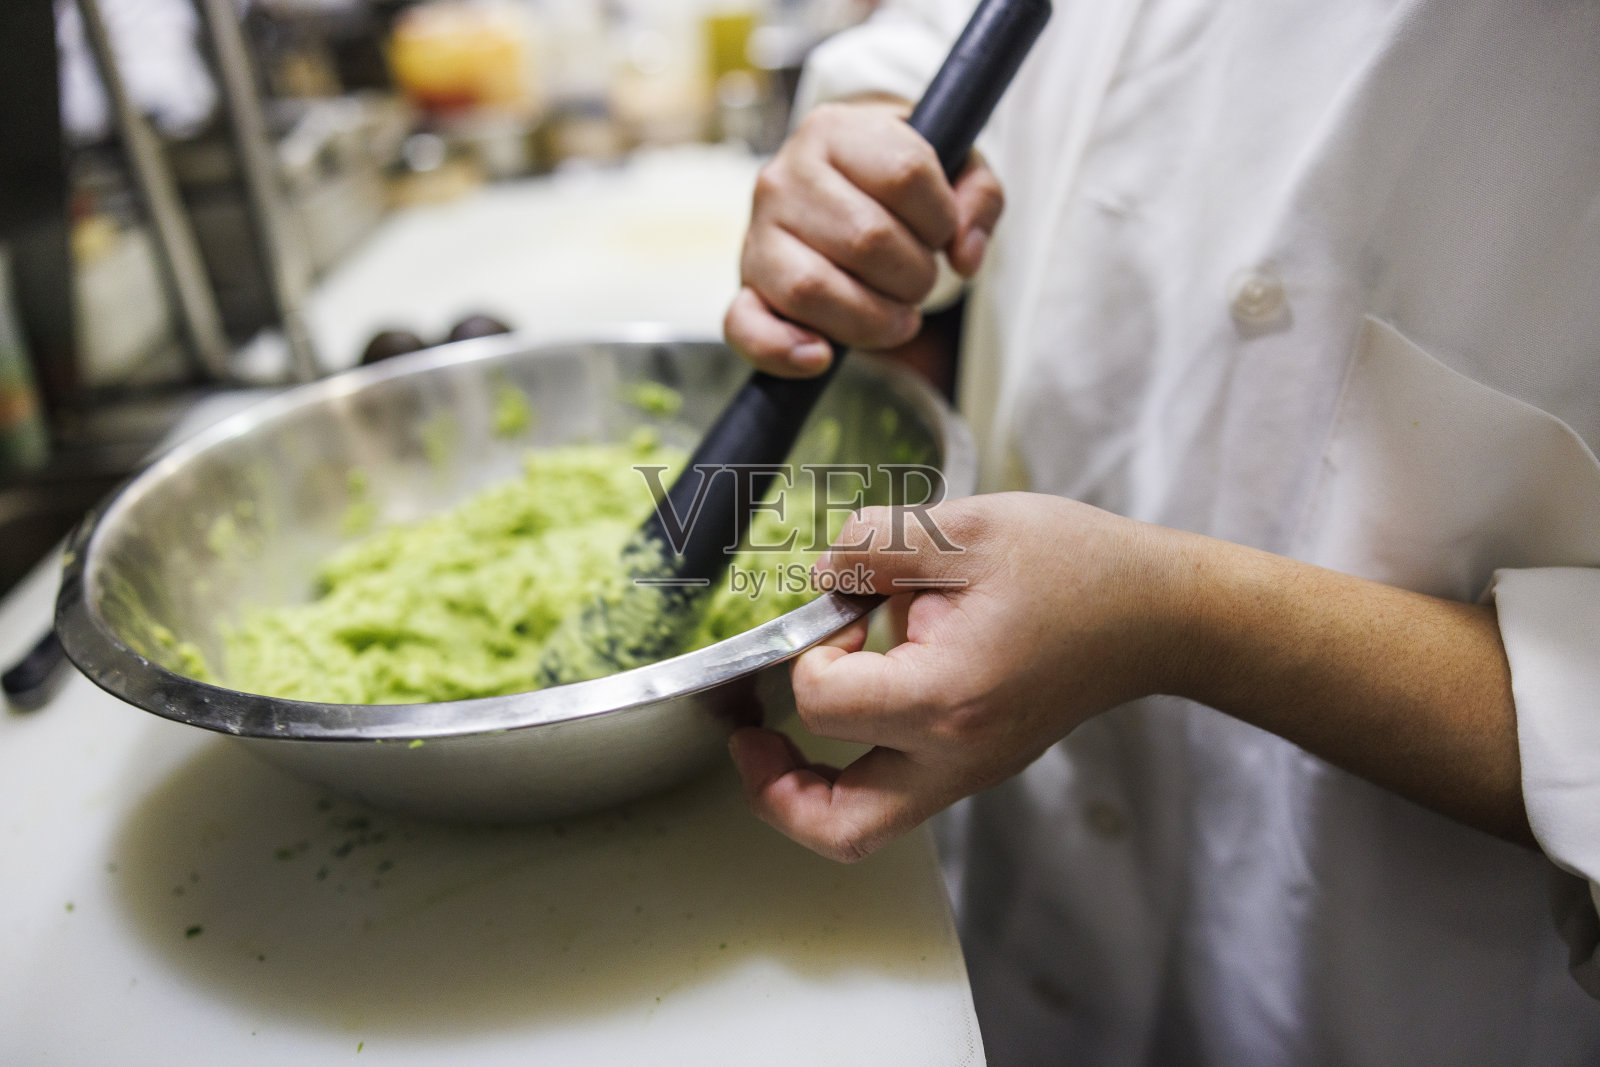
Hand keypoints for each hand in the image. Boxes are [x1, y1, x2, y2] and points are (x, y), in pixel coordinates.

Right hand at [725, 100, 1005, 377]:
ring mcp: (758, 233)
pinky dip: (783, 350)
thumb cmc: (895, 179)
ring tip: (894, 318)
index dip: (941, 216)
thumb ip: (978, 199)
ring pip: (812, 289)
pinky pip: (746, 326)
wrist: (834, 185)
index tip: (941, 229)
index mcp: (836, 131)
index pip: (905, 173)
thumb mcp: (952, 168)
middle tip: (919, 280)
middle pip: (866, 239)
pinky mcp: (746, 285)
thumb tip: (964, 257)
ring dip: (871, 320)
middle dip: (914, 276)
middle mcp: (785, 176)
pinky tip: (821, 356)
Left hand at [728, 493, 1194, 861]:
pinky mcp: (978, 766)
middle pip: (837, 824)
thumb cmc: (1076, 567)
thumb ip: (875, 544)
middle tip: (748, 737)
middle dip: (772, 788)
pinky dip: (854, 770)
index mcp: (946, 697)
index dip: (810, 651)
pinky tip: (850, 708)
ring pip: (864, 826)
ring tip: (778, 739)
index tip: (841, 613)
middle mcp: (955, 755)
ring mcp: (970, 771)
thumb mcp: (967, 527)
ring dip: (807, 793)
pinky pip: (899, 795)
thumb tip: (820, 574)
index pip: (825, 703)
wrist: (1158, 614)